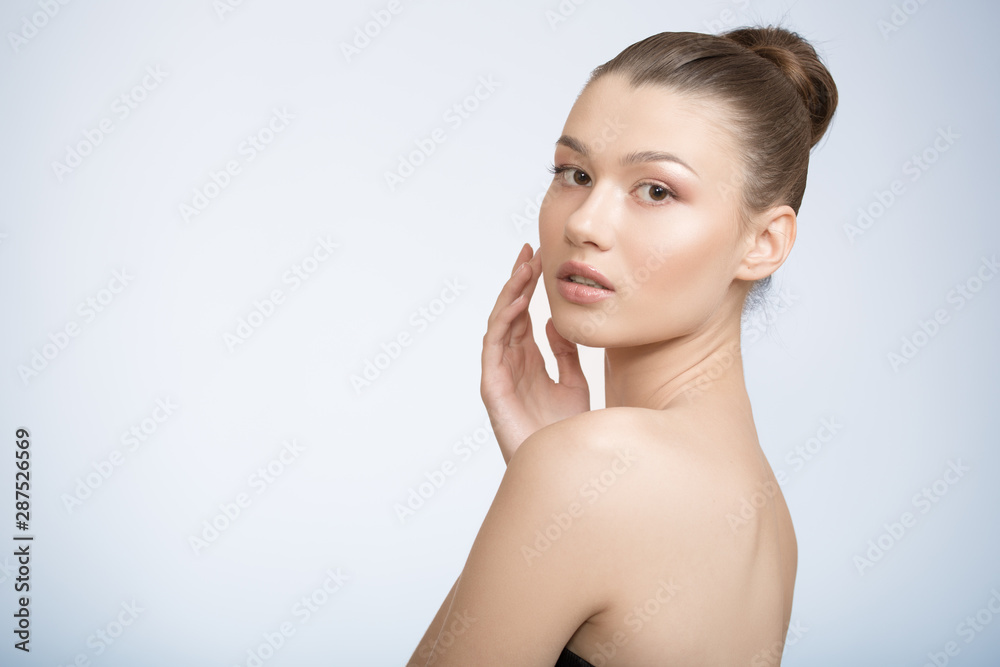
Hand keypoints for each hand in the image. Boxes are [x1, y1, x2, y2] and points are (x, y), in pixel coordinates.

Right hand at [481, 243, 589, 463]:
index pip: (525, 315)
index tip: (539, 258)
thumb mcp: (574, 383)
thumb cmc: (566, 431)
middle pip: (510, 313)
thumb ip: (565, 355)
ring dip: (511, 294)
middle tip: (529, 251)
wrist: (562, 464)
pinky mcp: (492, 387)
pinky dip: (504, 323)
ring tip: (524, 268)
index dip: (529, 286)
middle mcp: (511, 363)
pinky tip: (517, 302)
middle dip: (517, 281)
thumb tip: (554, 324)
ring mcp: (500, 374)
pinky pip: (494, 347)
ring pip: (500, 324)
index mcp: (529, 361)